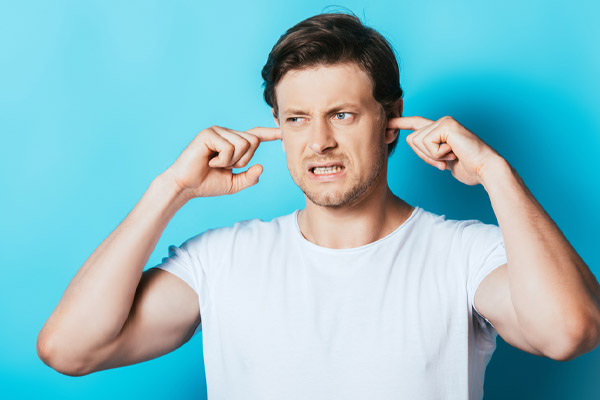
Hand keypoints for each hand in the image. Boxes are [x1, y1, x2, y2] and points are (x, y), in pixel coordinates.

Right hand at [163, 125, 280, 197]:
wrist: (185, 187)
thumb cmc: (207, 184)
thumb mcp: (234, 184)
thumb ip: (250, 177)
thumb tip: (261, 167)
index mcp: (234, 143)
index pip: (256, 135)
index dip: (270, 134)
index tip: (283, 133)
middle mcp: (227, 133)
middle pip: (253, 141)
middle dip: (243, 160)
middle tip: (225, 167)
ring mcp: (218, 131)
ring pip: (243, 144)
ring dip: (232, 161)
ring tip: (215, 164)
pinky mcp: (209, 133)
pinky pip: (229, 147)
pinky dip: (222, 160)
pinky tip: (209, 161)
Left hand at [387, 116, 501, 185]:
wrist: (486, 169)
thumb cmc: (469, 168)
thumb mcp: (443, 160)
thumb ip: (430, 152)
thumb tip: (415, 143)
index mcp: (441, 130)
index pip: (416, 124)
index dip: (401, 123)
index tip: (387, 122)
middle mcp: (442, 122)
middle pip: (411, 139)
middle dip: (424, 156)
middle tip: (445, 161)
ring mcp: (444, 121)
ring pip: (417, 142)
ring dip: (432, 156)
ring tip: (451, 156)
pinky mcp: (446, 125)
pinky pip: (426, 143)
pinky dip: (437, 154)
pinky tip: (453, 153)